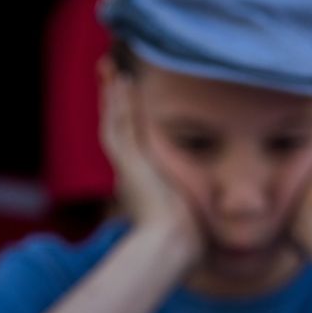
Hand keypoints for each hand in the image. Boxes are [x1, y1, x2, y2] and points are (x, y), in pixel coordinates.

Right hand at [99, 76, 203, 259]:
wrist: (171, 245)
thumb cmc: (182, 239)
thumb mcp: (186, 218)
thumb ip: (188, 214)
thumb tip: (203, 230)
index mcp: (141, 180)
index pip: (132, 138)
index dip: (127, 115)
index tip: (126, 95)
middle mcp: (129, 170)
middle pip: (117, 125)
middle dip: (112, 98)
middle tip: (108, 71)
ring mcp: (127, 165)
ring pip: (115, 121)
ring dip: (112, 93)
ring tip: (109, 67)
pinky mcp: (128, 163)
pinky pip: (121, 125)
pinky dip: (119, 103)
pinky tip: (121, 82)